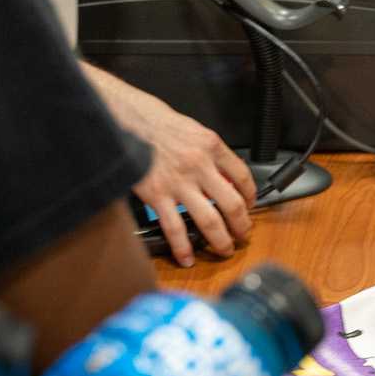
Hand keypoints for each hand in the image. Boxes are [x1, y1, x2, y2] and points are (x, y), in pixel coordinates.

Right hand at [124, 96, 256, 266]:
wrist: (124, 118)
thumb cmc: (155, 122)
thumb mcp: (193, 130)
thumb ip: (211, 153)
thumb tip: (226, 176)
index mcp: (211, 146)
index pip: (242, 177)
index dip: (250, 196)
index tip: (249, 205)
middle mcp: (199, 165)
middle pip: (232, 204)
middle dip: (242, 225)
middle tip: (243, 235)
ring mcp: (178, 183)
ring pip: (209, 220)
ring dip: (221, 240)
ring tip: (224, 249)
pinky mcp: (157, 195)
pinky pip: (174, 228)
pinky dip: (183, 247)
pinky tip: (187, 257)